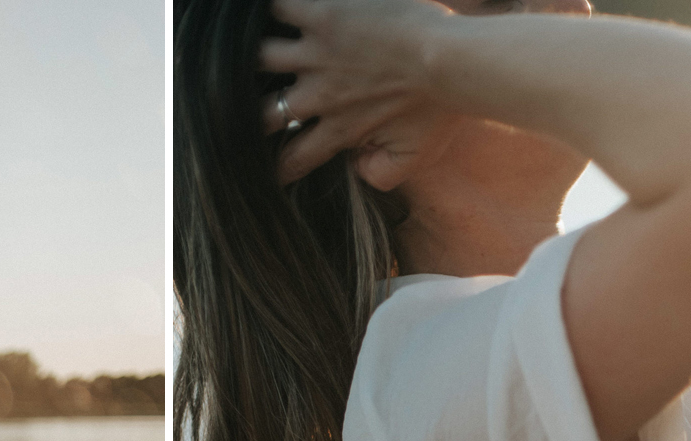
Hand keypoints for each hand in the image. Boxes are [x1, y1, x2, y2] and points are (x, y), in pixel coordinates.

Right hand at [258, 0, 462, 186]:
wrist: (449, 61)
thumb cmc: (441, 109)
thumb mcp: (416, 156)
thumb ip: (383, 173)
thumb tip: (358, 170)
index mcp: (339, 130)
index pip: (295, 157)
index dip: (275, 167)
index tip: (265, 170)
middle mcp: (319, 96)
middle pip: (263, 112)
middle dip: (246, 114)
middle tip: (241, 108)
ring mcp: (316, 54)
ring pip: (261, 57)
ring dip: (251, 56)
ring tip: (241, 52)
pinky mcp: (322, 17)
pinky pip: (281, 9)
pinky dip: (269, 10)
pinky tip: (258, 13)